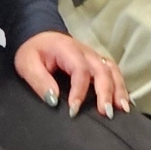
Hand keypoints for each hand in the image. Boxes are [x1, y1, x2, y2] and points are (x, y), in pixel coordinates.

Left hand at [15, 31, 130, 116]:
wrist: (38, 36)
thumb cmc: (33, 51)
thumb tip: (53, 100)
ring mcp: (93, 56)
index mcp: (68, 50)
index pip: (80, 70)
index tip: (74, 111)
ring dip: (119, 90)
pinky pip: (114, 73)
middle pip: (102, 70)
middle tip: (106, 113)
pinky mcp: (97, 62)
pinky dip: (121, 87)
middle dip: (106, 92)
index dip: (79, 92)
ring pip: (113, 71)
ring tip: (122, 109)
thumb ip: (39, 81)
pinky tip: (124, 102)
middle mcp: (85, 52)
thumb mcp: (27, 64)